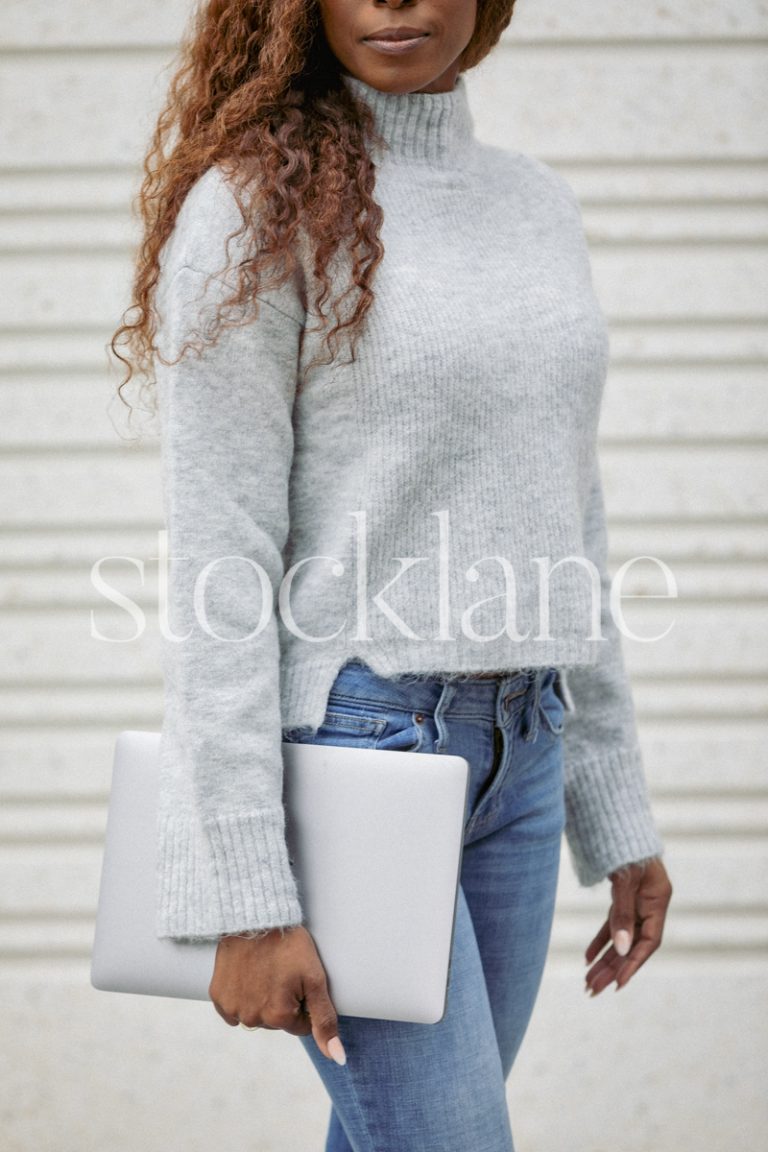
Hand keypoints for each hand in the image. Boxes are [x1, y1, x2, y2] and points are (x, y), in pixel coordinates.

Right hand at [209, 924, 346, 1064]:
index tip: (299, 978)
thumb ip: (324, 1021)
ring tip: (266, 969)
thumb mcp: (315, 979)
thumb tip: (337, 1059)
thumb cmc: (290, 944)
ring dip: (262, 998)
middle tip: (282, 970)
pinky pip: (234, 1009)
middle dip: (283, 1001)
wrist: (256, 916)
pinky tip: (248, 975)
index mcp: (278, 1017)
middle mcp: (252, 1018)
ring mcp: (232, 1008)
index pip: (300, 1025)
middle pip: (277, 1021)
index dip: (304, 1002)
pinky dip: (242, 996)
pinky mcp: (217, 996)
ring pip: (256, 1014)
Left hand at [584, 856, 672, 996]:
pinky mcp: (622, 896)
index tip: (617, 984)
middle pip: (632, 944)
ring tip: (588, 982)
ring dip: (604, 959)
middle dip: (612, 969)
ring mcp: (636, 900)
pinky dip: (600, 940)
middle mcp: (649, 903)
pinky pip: (612, 924)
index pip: (649, 941)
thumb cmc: (623, 844)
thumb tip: (620, 949)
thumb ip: (623, 913)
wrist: (614, 818)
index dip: (634, 964)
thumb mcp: (624, 879)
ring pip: (620, 937)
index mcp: (658, 899)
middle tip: (592, 990)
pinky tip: (587, 957)